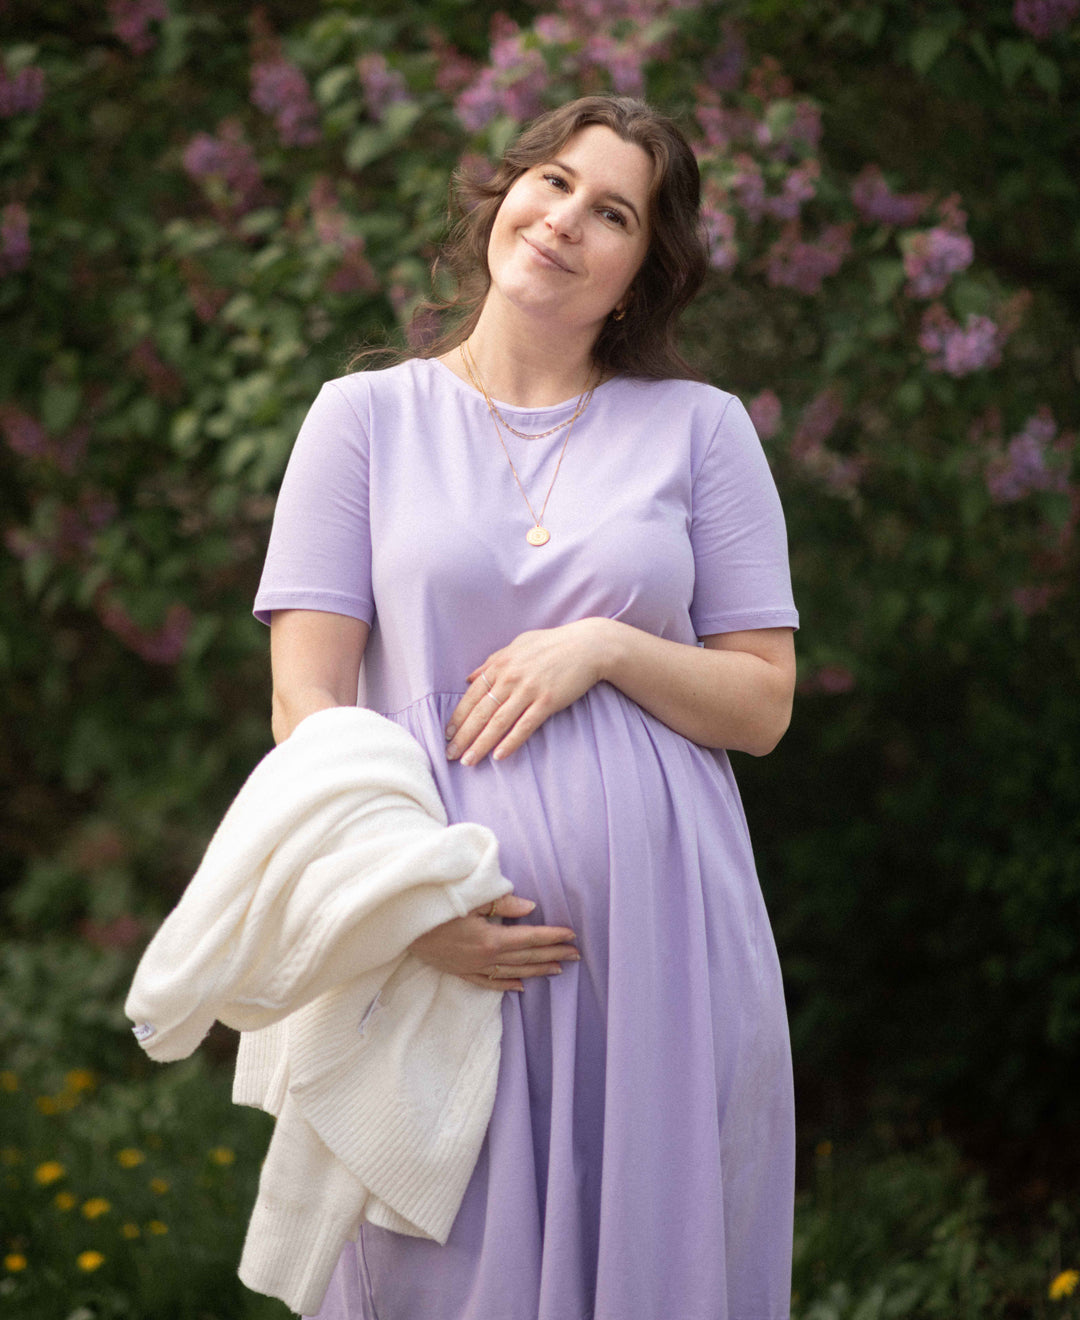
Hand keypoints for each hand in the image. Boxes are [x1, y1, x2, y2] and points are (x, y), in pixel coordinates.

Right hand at [408, 894, 579, 991]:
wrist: (399, 924)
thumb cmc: (433, 904)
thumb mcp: (468, 897)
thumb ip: (501, 903)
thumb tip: (530, 908)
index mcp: (489, 938)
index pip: (529, 938)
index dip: (552, 937)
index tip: (572, 936)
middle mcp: (484, 957)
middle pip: (525, 957)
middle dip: (552, 955)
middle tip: (576, 955)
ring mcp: (471, 967)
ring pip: (512, 972)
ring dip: (536, 971)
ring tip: (557, 969)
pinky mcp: (459, 971)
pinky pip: (488, 982)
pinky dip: (507, 985)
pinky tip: (521, 987)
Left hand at [445, 619, 608, 765]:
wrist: (587, 646)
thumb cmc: (551, 644)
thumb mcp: (517, 645)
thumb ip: (492, 662)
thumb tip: (469, 678)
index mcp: (500, 665)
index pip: (472, 696)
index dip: (458, 717)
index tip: (447, 734)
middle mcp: (510, 678)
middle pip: (481, 712)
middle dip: (463, 736)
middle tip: (449, 754)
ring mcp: (529, 690)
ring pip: (498, 722)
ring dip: (481, 744)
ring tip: (468, 761)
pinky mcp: (547, 702)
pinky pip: (525, 726)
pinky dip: (510, 742)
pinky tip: (499, 756)